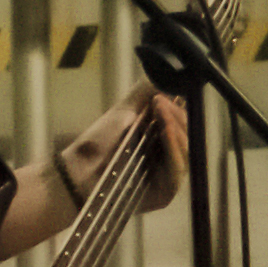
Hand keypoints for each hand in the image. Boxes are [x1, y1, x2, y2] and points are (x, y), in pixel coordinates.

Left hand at [68, 93, 187, 210]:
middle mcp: (168, 160)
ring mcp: (168, 178)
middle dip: (177, 115)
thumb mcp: (125, 111)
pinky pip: (177, 170)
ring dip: (177, 127)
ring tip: (162, 112)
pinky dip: (174, 148)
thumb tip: (169, 73)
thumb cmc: (99, 142)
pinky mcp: (166, 193)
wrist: (79, 169)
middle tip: (161, 102)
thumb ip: (146, 91)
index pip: (183, 124)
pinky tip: (166, 131)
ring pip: (187, 151)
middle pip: (189, 136)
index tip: (166, 94)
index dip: (178, 108)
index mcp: (161, 141)